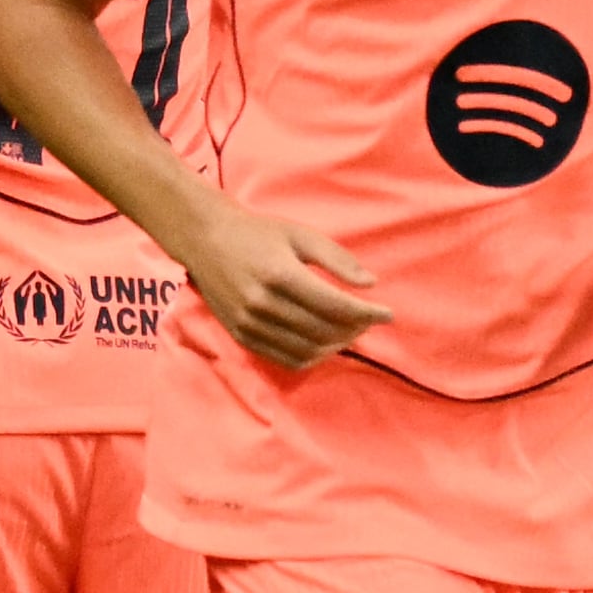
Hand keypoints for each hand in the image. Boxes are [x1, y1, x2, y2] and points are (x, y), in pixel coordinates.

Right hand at [173, 201, 390, 367]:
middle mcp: (263, 304)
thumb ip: (337, 259)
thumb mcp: (301, 235)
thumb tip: (370, 284)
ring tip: (348, 332)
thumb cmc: (257, 233)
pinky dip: (311, 357)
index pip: (335, 306)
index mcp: (280, 275)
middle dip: (355, 330)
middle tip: (368, 320)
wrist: (205, 239)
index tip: (387, 313)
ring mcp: (249, 323)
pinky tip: (323, 343)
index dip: (367, 313)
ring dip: (335, 346)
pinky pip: (284, 359)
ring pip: (307, 351)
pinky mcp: (241, 335)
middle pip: (324, 331)